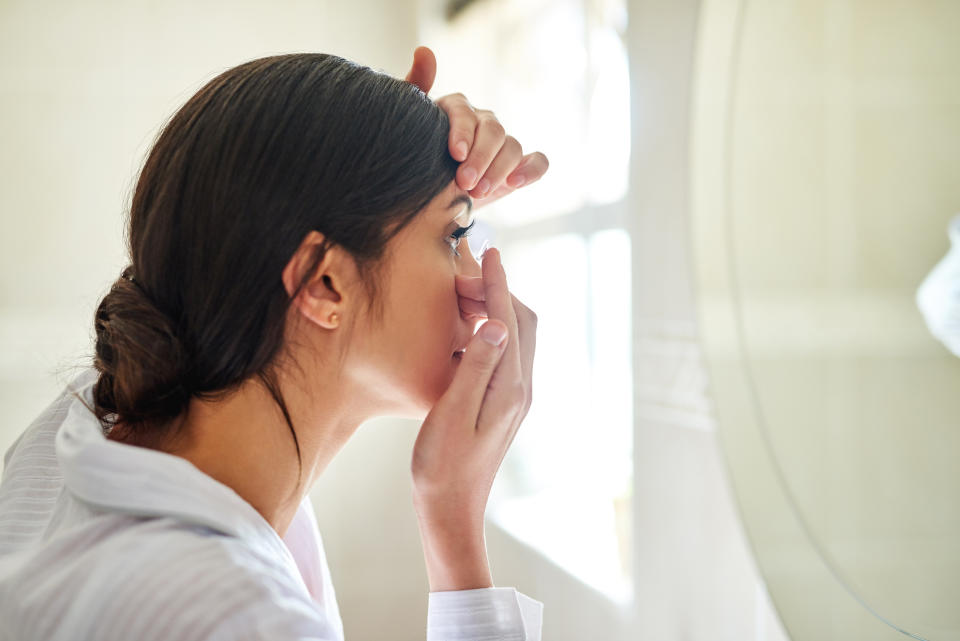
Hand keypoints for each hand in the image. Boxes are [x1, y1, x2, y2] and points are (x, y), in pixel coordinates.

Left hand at [404, 46, 548, 206]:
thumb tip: (424, 52)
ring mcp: (502, 144)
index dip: (463, 131)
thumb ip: (415, 89)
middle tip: (465, 183)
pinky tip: (515, 183)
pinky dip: (531, 170)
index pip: (465, 112)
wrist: (428, 198)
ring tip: (479, 192)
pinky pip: (538, 162)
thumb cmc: (416, 159)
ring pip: (512, 147)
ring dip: (498, 170)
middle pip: (493, 130)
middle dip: (481, 158)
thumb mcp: (409, 127)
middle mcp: (482, 122)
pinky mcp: (518, 165)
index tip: (456, 154)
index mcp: (456, 110)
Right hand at [410, 248, 536, 590]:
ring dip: (493, 309)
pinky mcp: (502, 404)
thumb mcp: (450, 413)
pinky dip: (488, 331)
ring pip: (514, 337)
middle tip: (461, 276)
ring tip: (460, 296)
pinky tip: (462, 333)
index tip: (487, 252)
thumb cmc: (442, 466)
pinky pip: (504, 354)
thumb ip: (474, 366)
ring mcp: (514, 397)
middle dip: (495, 291)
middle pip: (519, 323)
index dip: (496, 284)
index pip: (508, 320)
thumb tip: (494, 321)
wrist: (451, 510)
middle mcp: (520, 388)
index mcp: (509, 387)